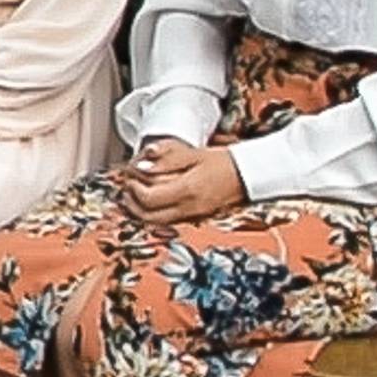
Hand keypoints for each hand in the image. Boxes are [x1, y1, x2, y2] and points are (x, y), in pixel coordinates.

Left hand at [116, 139, 247, 227]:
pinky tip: (152, 200)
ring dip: (140, 210)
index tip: (130, 176)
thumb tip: (141, 165)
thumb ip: (167, 159)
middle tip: (128, 187)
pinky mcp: (195, 218)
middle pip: (147, 216)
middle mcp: (188, 208)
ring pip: (155, 222)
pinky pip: (167, 221)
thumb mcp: (193, 154)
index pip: (148, 198)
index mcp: (187, 190)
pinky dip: (154, 213)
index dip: (133, 189)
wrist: (249, 175)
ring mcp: (192, 216)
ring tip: (136, 193)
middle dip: (131, 202)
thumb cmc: (223, 162)